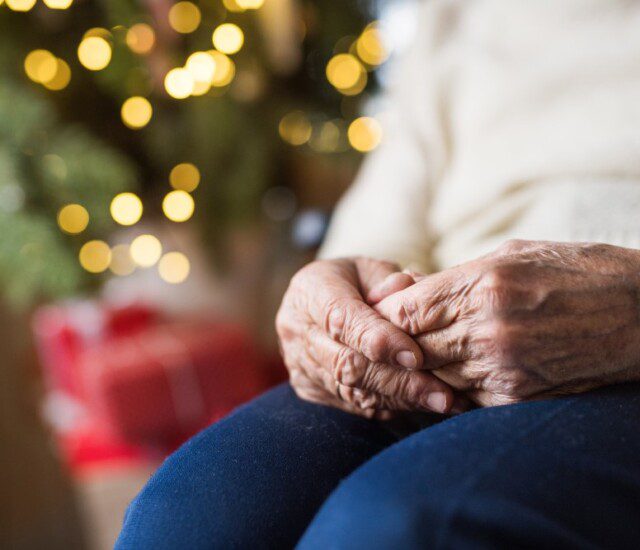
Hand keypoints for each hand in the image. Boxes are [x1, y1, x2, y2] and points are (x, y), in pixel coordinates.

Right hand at [276, 257, 454, 417]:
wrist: (322, 300)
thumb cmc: (356, 280)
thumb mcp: (373, 268)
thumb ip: (391, 281)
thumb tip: (409, 290)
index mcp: (309, 291)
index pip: (340, 319)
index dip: (377, 339)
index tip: (416, 356)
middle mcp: (296, 330)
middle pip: (346, 364)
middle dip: (398, 381)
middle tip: (442, 394)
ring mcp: (299, 363)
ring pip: (351, 392)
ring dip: (400, 400)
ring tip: (443, 403)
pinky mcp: (309, 388)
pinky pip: (352, 405)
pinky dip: (391, 406)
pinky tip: (422, 405)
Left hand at [372, 240, 639, 405]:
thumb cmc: (576, 272)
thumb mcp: (512, 255)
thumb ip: (454, 277)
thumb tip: (404, 292)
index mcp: (482, 284)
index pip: (404, 309)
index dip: (384, 313)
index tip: (379, 314)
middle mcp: (487, 328)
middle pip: (411, 346)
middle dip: (397, 344)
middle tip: (388, 341)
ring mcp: (503, 366)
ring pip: (433, 376)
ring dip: (423, 368)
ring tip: (419, 358)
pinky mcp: (518, 396)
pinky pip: (464, 398)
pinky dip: (454, 387)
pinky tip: (458, 374)